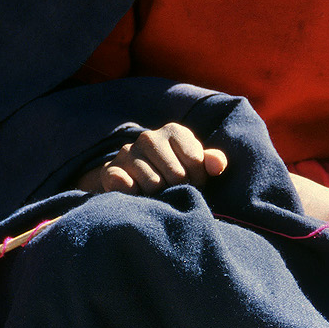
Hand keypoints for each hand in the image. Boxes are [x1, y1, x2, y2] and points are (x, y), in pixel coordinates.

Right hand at [76, 123, 227, 195]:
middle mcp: (149, 137)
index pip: (195, 161)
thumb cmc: (175, 171)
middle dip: (179, 189)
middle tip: (174, 191)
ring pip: (153, 184)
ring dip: (159, 196)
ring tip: (158, 194)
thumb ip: (212, 161)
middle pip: (176, 175)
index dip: (198, 179)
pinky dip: (134, 196)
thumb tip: (217, 166)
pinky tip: (138, 195)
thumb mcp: (196, 164)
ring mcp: (127, 152)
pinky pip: (126, 186)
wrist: (134, 179)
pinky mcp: (111, 169)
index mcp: (174, 131)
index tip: (193, 182)